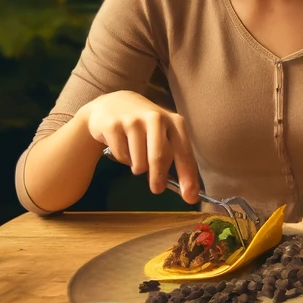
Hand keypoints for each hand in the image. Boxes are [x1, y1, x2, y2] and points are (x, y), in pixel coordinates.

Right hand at [82, 91, 199, 202]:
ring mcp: (133, 120)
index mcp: (174, 121)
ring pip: (139, 161)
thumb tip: (187, 190)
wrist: (112, 104)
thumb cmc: (145, 125)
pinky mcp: (113, 125)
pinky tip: (122, 145)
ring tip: (136, 157)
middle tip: (157, 189)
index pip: (184, 153)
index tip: (190, 197)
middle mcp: (156, 117)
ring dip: (138, 167)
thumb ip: (173, 157)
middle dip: (158, 177)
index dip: (188, 177)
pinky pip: (121, 156)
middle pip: (160, 156)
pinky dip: (123, 159)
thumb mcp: (163, 134)